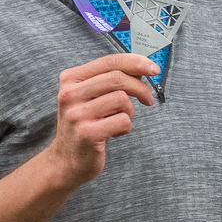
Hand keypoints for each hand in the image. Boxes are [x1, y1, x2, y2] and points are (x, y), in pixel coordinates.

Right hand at [47, 54, 157, 187]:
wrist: (67, 160)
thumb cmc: (85, 125)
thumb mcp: (91, 98)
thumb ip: (111, 81)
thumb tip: (141, 68)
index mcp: (71, 79)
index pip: (109, 61)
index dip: (136, 62)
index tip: (154, 68)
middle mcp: (70, 94)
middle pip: (118, 78)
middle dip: (140, 88)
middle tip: (148, 99)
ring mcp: (77, 114)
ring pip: (122, 99)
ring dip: (129, 111)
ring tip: (119, 120)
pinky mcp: (87, 133)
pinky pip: (123, 121)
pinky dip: (126, 127)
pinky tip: (114, 133)